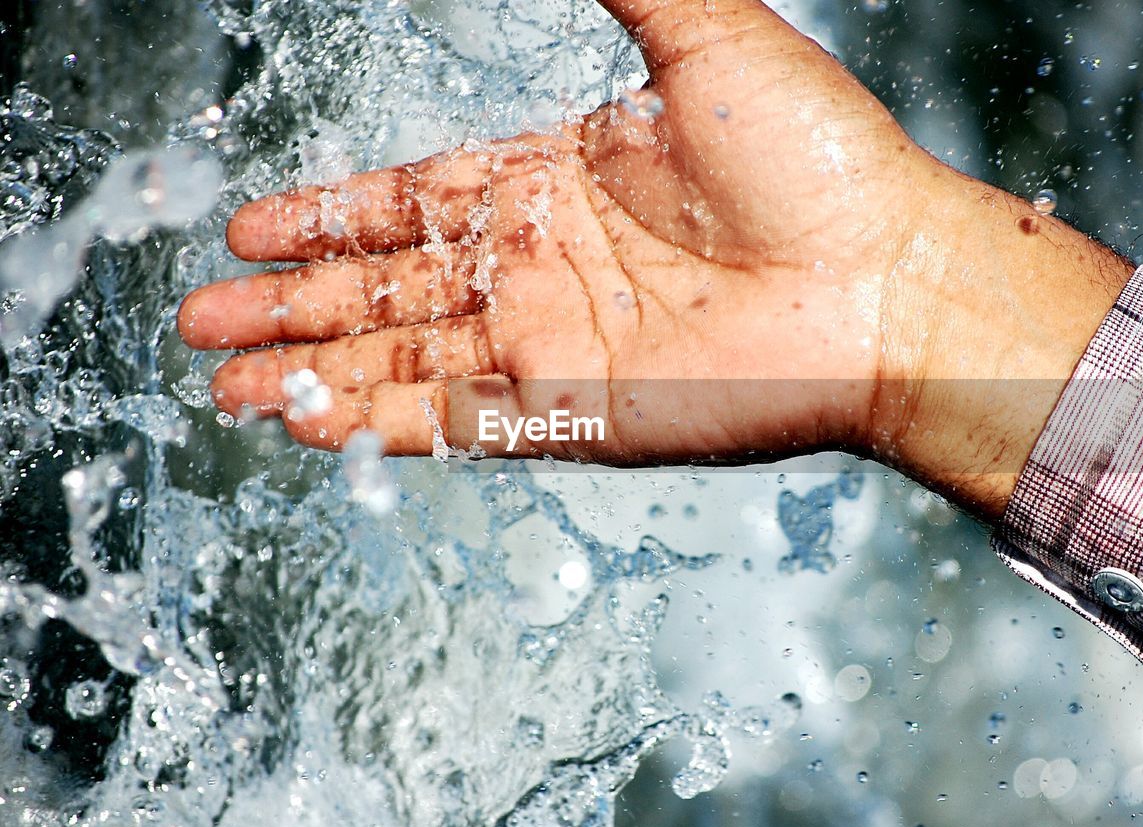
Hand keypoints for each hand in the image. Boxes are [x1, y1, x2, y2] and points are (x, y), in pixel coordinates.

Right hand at [178, 0, 1132, 520]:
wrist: (891, 282)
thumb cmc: (819, 160)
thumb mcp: (705, 37)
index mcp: (556, 184)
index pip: (413, 203)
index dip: (329, 217)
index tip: (250, 223)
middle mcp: (543, 267)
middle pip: (385, 289)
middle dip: (289, 303)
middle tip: (202, 316)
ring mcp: (554, 346)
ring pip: (401, 362)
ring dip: (311, 370)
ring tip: (224, 381)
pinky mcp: (575, 415)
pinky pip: (453, 422)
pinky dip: (377, 423)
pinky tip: (307, 419)